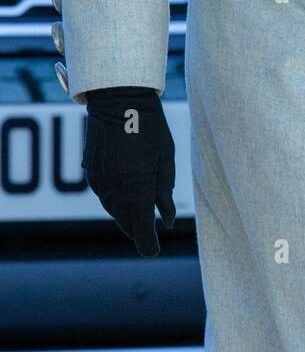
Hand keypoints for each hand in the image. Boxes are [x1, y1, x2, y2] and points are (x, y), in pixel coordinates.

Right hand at [83, 86, 175, 256]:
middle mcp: (116, 192)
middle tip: (149, 234)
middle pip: (127, 225)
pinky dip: (116, 200)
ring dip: (127, 215)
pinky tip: (126, 192)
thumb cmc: (150, 127)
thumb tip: (165, 221)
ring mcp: (100, 184)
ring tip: (139, 212)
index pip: (142, 232)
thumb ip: (165, 192)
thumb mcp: (165, 158)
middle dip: (138, 231)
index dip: (148, 245)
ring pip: (114, 212)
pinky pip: (105, 197)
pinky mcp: (91, 175)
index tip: (154, 251)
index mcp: (138, 190)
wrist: (118, 100)